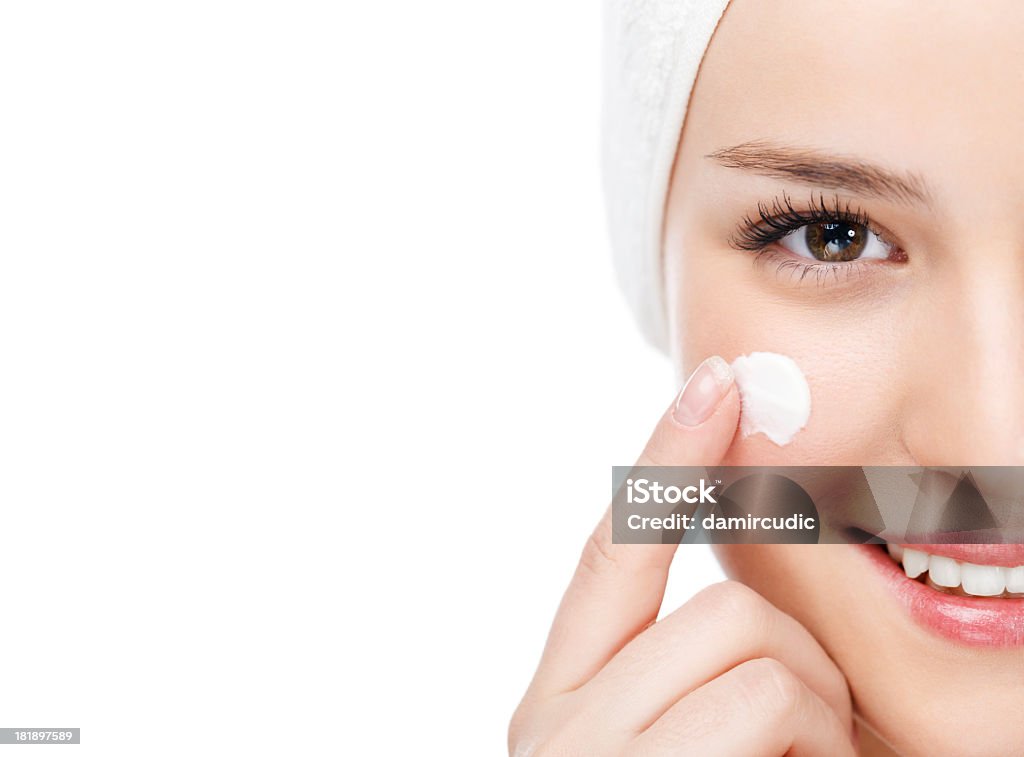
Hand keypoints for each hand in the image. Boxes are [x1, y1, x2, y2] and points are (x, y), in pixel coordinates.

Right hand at [509, 356, 855, 755]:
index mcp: (559, 706)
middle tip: (820, 734)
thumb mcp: (679, 756)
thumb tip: (751, 611)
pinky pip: (766, 696)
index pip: (610, 557)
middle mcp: (555, 727)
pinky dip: (820, 744)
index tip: (717, 383)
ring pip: (748, 634)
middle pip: (718, 602)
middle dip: (798, 660)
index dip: (665, 462)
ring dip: (818, 709)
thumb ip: (683, 685)